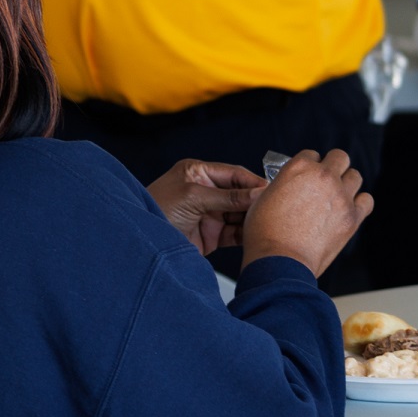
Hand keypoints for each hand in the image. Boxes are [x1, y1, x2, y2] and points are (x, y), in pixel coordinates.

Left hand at [146, 160, 265, 254]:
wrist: (142, 243)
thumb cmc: (156, 209)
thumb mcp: (193, 197)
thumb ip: (227, 197)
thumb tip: (259, 193)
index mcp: (198, 174)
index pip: (234, 174)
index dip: (254, 182)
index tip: (272, 190)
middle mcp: (206, 192)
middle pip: (241, 195)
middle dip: (256, 202)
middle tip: (275, 208)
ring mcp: (209, 214)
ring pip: (240, 215)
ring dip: (253, 219)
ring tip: (269, 223)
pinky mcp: (211, 235)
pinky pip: (235, 233)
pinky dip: (246, 235)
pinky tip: (257, 236)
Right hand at [240, 148, 372, 276]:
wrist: (279, 260)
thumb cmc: (266, 233)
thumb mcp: (264, 198)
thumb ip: (282, 186)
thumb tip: (289, 188)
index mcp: (299, 167)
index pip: (312, 154)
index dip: (309, 165)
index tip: (306, 176)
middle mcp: (323, 176)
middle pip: (339, 157)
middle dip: (333, 166)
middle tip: (326, 180)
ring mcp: (341, 196)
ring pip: (355, 176)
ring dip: (346, 183)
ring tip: (337, 195)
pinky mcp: (352, 217)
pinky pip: (367, 200)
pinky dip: (360, 203)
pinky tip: (349, 209)